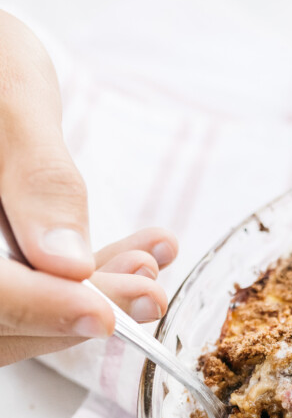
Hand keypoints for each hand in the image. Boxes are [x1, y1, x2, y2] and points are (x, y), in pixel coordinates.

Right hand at [0, 10, 175, 365]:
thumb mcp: (7, 97)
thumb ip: (37, 180)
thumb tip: (69, 265)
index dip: (40, 310)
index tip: (103, 315)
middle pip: (2, 320)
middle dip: (81, 310)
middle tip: (149, 291)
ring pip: (21, 317)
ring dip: (93, 298)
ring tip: (149, 261)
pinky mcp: (0, 266)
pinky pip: (35, 290)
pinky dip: (88, 280)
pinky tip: (141, 255)